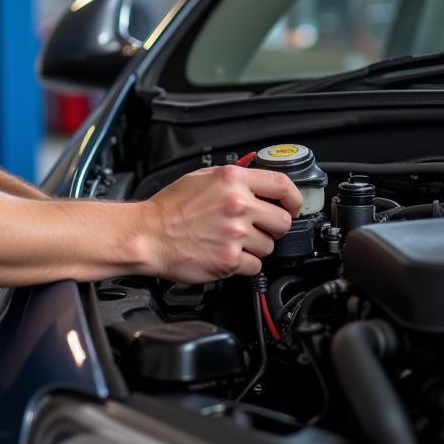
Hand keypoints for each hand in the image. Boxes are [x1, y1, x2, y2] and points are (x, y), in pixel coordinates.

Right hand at [132, 165, 301, 282]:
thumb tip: (258, 181)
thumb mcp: (200, 177)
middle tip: (257, 227)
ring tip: (232, 240)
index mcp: (231, 180)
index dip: (295, 198)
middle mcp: (237, 205)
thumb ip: (233, 178)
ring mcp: (235, 234)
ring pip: (269, 246)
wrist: (148, 235)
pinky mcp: (230, 260)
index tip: (294, 206)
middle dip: (273, 226)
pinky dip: (244, 263)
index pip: (283, 186)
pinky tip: (226, 253)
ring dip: (256, 246)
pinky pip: (255, 265)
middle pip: (283, 220)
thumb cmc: (169, 207)